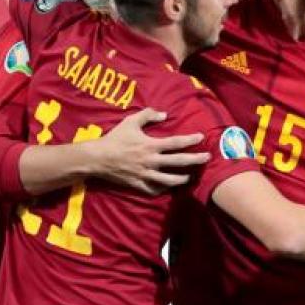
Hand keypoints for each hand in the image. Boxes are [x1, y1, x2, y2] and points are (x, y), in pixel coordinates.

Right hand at [90, 108, 208, 194]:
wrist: (97, 158)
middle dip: (195, 160)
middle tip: (207, 158)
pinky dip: (164, 189)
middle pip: (178, 162)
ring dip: (183, 178)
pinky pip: (155, 190)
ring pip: (170, 180)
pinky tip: (170, 187)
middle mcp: (151, 161)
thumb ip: (148, 115)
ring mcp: (145, 175)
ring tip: (190, 177)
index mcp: (150, 145)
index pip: (176, 142)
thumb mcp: (130, 121)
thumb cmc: (115, 138)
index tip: (202, 138)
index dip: (191, 139)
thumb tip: (164, 114)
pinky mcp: (139, 185)